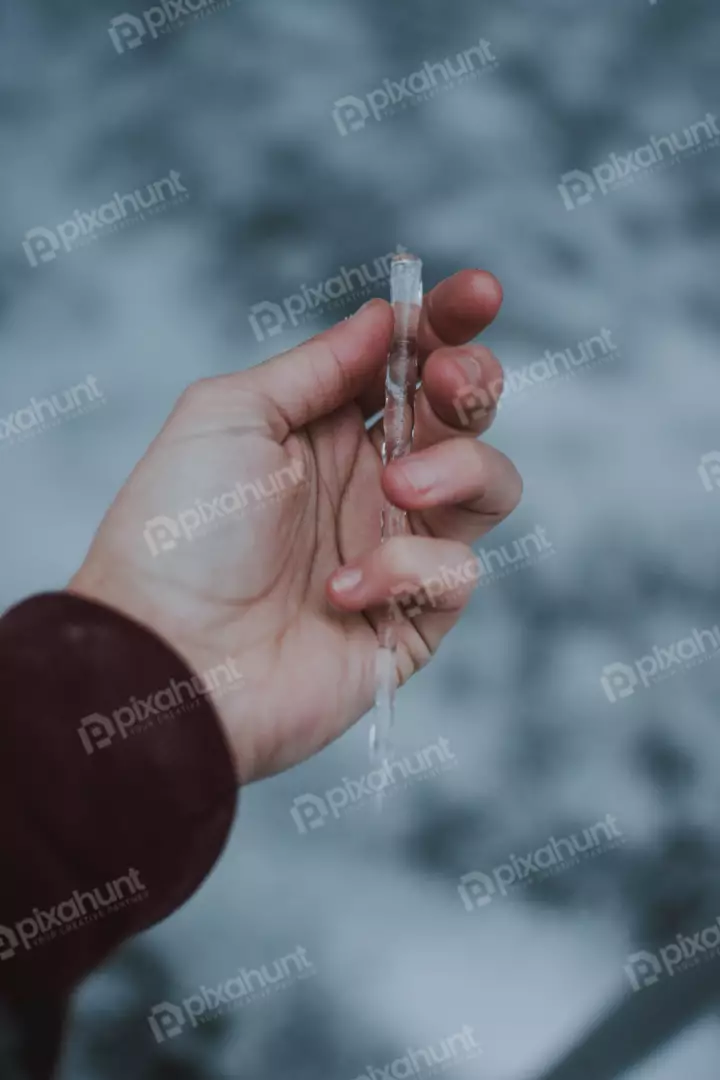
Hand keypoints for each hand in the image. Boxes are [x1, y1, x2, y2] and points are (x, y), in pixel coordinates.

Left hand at [69, 270, 521, 782]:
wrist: (166, 656)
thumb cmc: (176, 533)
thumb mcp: (230, 416)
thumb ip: (317, 366)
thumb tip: (385, 317)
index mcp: (325, 430)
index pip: (407, 363)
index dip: (448, 325)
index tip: (477, 294)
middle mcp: (370, 483)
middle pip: (465, 415)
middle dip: (472, 382)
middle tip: (445, 384)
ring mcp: (396, 548)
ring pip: (490, 487)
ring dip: (457, 470)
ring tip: (396, 488)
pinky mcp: (412, 618)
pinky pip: (457, 574)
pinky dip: (405, 571)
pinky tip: (338, 591)